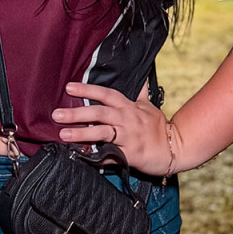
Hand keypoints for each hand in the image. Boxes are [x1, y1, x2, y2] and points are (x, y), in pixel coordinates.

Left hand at [52, 81, 179, 176]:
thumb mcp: (148, 106)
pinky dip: (96, 156)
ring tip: (63, 134)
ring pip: (102, 133)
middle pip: (99, 112)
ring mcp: (129, 137)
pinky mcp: (130, 154)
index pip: (106, 94)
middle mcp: (127, 119)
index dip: (87, 89)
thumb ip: (140, 93)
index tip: (69, 87)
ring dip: (82, 133)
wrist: (175, 148)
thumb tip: (141, 77)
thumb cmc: (158, 127)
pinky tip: (81, 156)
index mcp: (129, 107)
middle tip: (56, 114)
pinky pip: (110, 155)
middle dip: (77, 113)